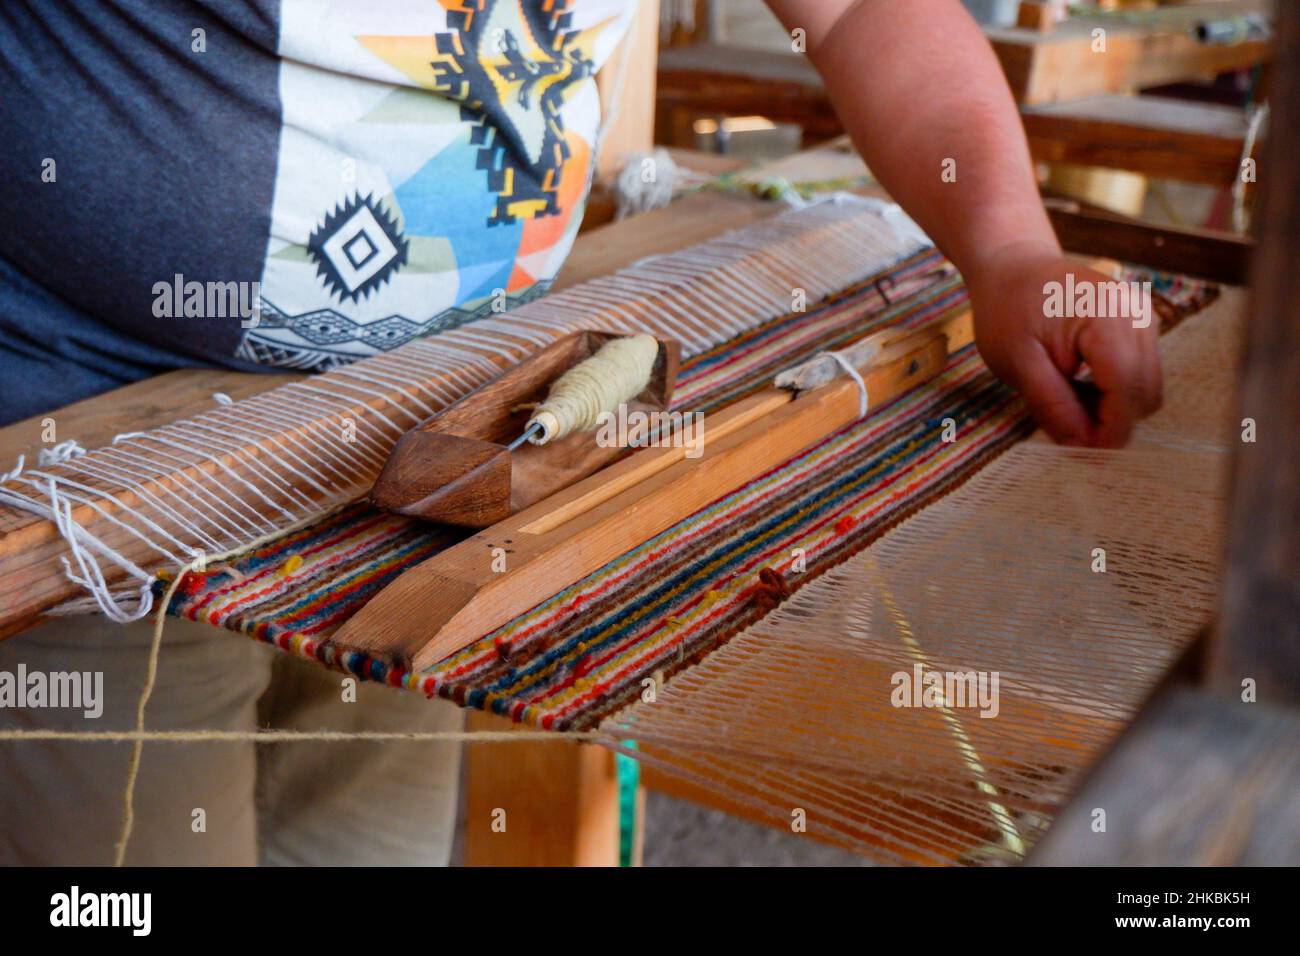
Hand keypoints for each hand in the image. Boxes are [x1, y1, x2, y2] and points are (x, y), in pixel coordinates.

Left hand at [967, 247, 1161, 447]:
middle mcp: (1138, 315)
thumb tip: (1082, 446)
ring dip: (1112, 408)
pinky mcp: (1140, 326)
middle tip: (1064, 425)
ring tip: (1065, 397)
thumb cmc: (1007, 308)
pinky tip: (1078, 383)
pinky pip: (1140, 374)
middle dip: (1110, 422)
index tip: (1081, 454)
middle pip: (1145, 395)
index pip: (1128, 391)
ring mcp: (1144, 318)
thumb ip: (1052, 404)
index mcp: (1109, 318)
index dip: (1109, 431)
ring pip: (1147, 389)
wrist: (1012, 267)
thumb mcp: (1017, 362)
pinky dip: (1113, 391)